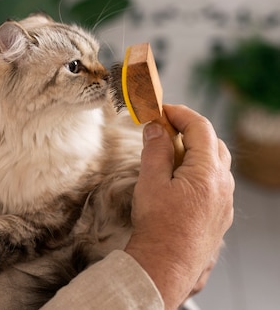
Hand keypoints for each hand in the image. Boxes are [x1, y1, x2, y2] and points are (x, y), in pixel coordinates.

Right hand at [124, 104, 233, 309]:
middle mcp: (222, 185)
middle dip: (189, 131)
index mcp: (207, 171)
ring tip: (168, 156)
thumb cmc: (158, 226)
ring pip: (215, 165)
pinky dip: (198, 173)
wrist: (166, 265)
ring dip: (194, 153)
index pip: (200, 128)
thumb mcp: (151, 180)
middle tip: (165, 130)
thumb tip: (156, 127)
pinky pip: (214, 185)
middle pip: (213, 144)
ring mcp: (224, 202)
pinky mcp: (219, 217)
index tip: (162, 110)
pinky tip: (178, 182)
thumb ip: (156, 149)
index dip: (180, 114)